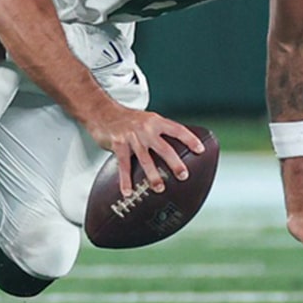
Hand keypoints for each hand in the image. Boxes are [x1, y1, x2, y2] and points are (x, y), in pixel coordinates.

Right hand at [85, 105, 205, 196]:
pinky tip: (128, 190)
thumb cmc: (126, 119)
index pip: (177, 129)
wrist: (102, 111)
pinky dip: (126, 180)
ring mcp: (131, 137)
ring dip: (153, 175)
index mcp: (155, 121)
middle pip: (164, 147)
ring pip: (145, 159)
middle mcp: (145, 128)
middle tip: (183, 175)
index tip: (200, 150)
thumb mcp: (146, 119)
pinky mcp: (118, 144)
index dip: (190, 139)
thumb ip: (159, 132)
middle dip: (174, 163)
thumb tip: (175, 149)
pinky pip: (123, 165)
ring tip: (159, 188)